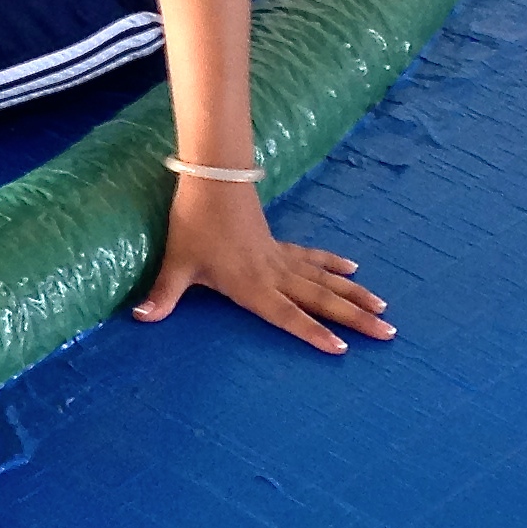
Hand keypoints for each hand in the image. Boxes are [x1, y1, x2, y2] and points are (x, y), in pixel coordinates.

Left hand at [132, 175, 394, 355]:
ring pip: (324, 279)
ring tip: (383, 308)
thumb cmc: (193, 223)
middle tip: (387, 331)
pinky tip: (353, 268)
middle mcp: (273, 274)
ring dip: (354, 294)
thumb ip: (163, 295)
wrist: (211, 179)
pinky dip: (333, 263)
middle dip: (354, 317)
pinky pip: (312, 257)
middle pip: (320, 299)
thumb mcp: (177, 263)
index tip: (342, 348)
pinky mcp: (278, 243)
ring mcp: (279, 257)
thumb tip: (139, 319)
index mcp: (251, 285)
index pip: (288, 315)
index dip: (313, 332)